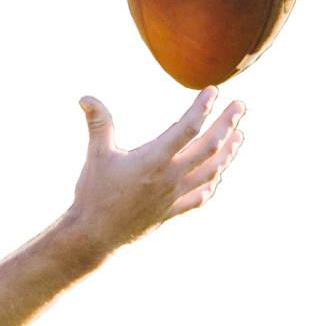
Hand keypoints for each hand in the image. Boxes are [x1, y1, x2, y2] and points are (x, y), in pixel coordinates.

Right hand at [71, 86, 244, 249]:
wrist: (95, 234)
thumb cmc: (94, 192)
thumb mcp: (96, 154)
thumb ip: (98, 123)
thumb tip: (85, 97)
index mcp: (153, 160)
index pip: (187, 128)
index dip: (202, 108)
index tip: (213, 91)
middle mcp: (170, 177)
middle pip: (209, 147)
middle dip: (227, 124)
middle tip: (239, 106)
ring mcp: (174, 195)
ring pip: (211, 171)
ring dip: (228, 152)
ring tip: (238, 136)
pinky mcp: (172, 210)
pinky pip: (201, 195)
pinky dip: (213, 181)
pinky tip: (218, 173)